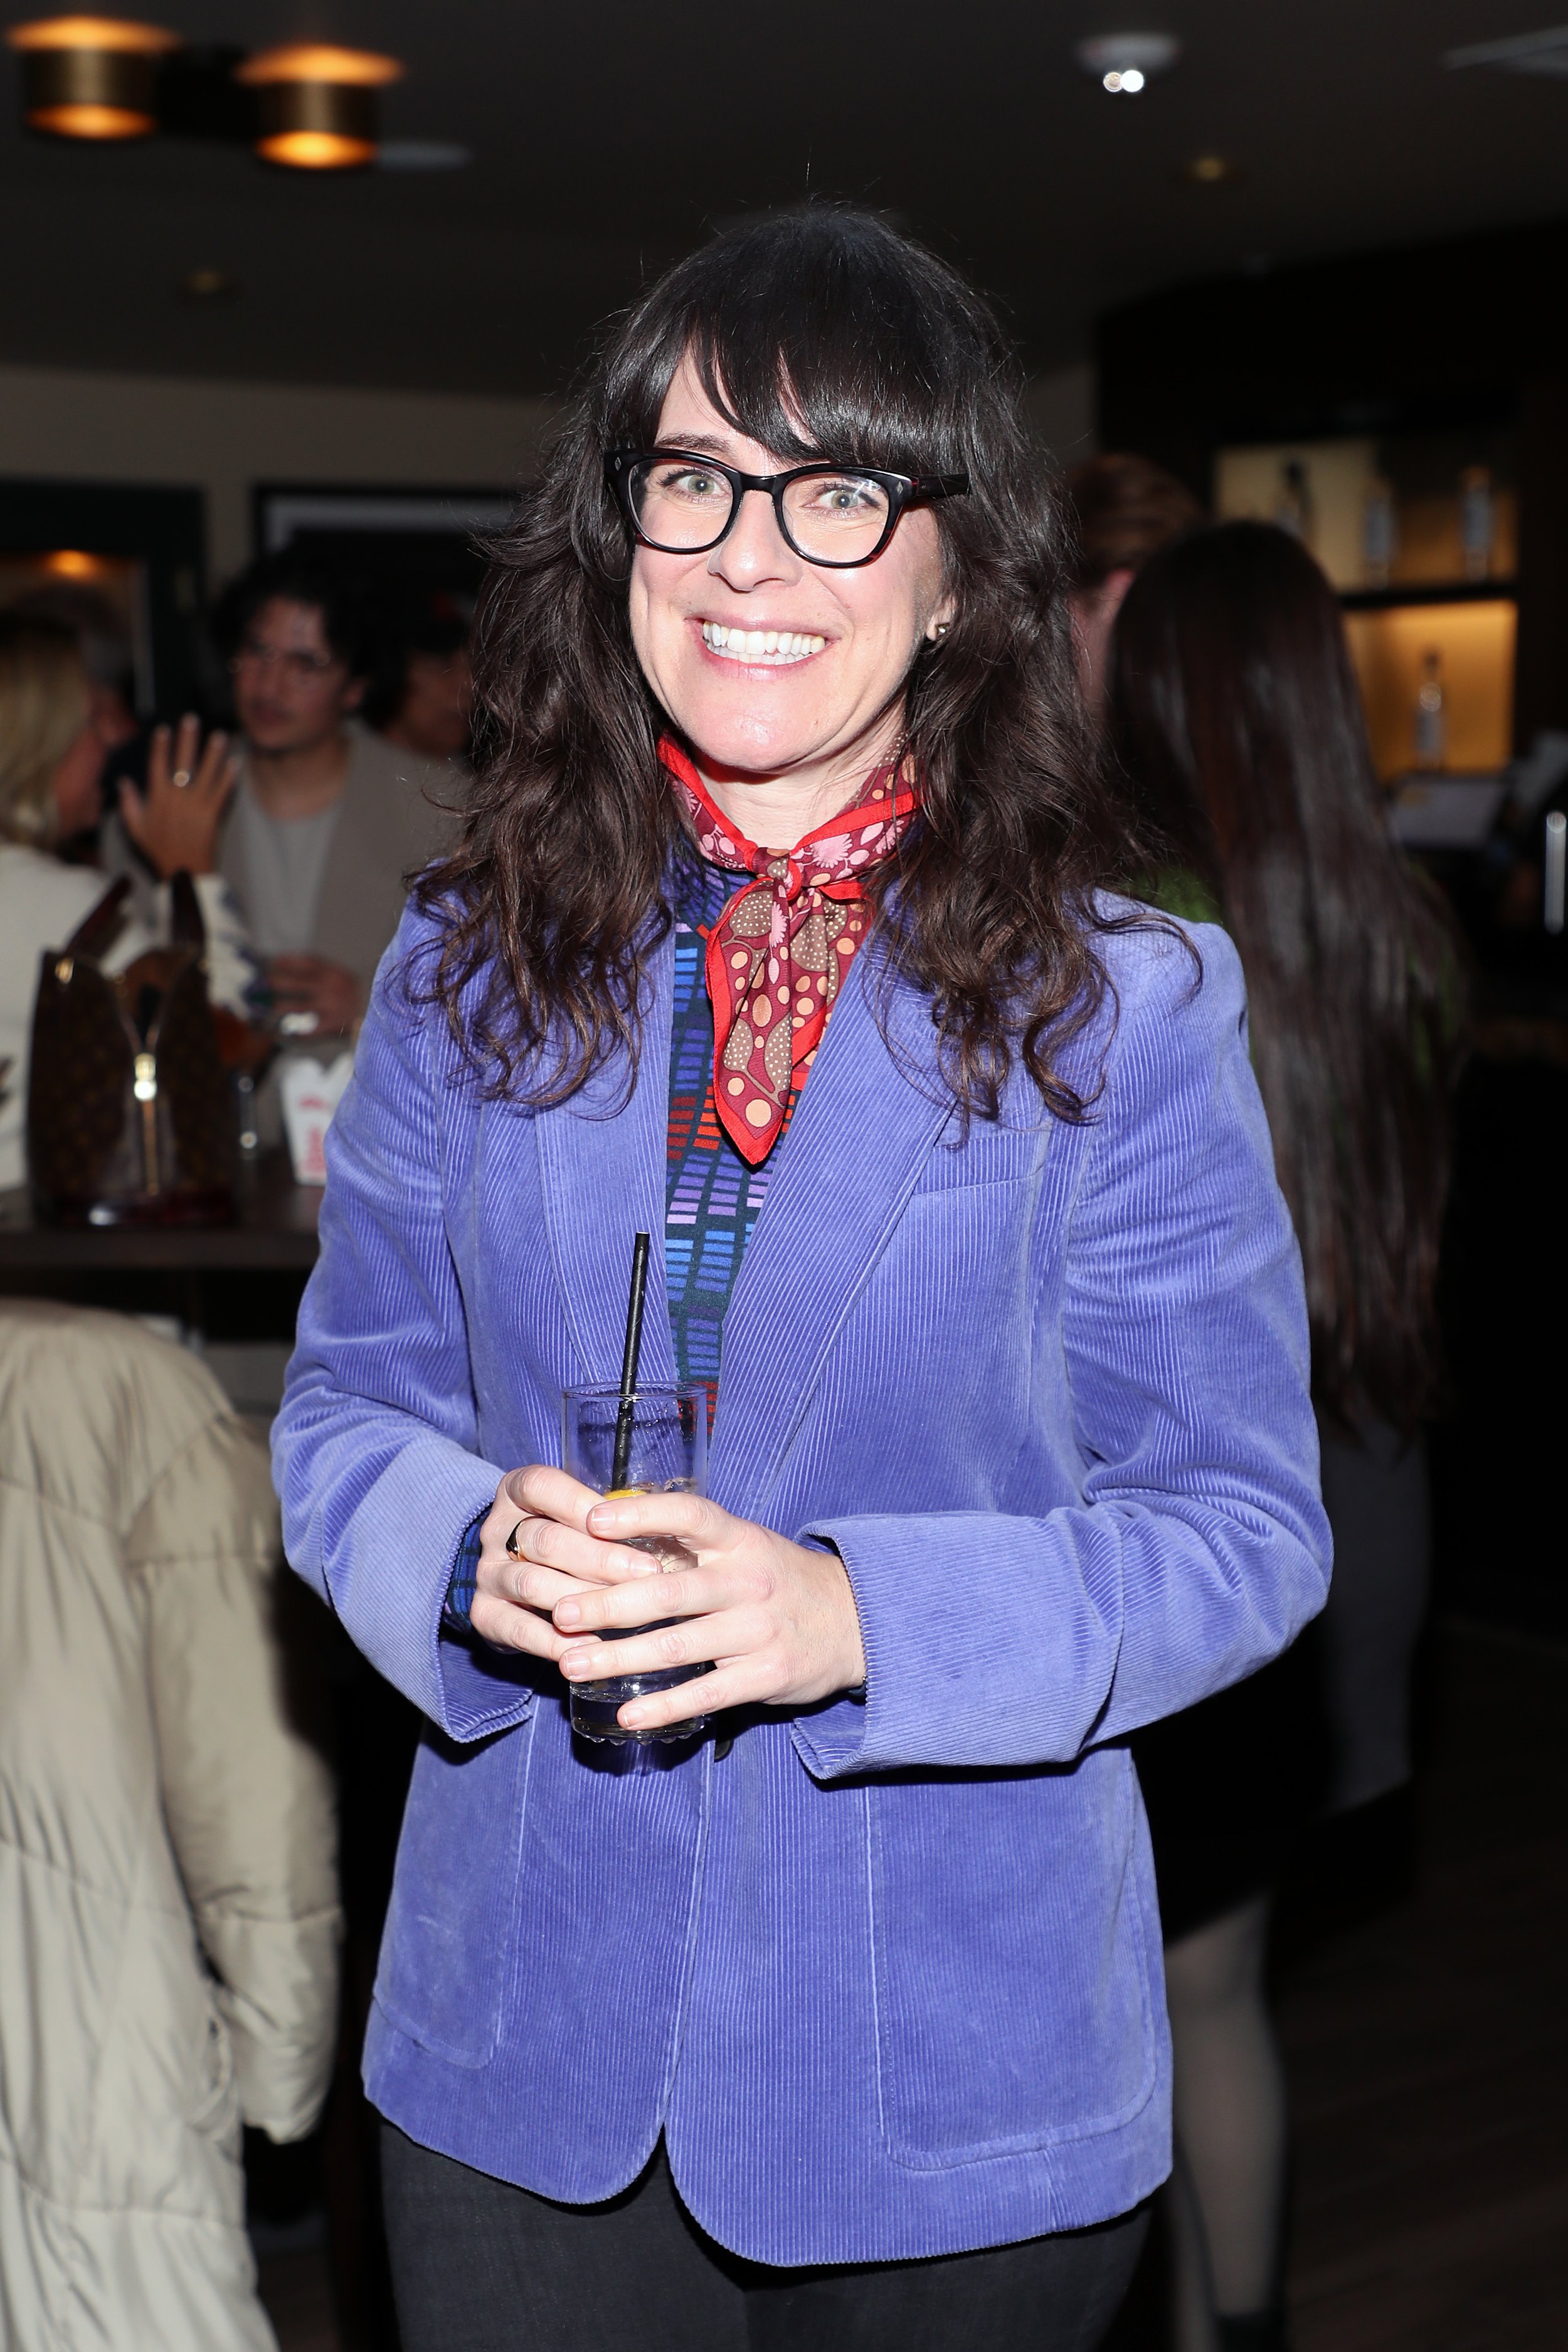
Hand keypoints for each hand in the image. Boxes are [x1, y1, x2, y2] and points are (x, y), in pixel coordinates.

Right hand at [118, 713, 237, 877]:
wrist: (182, 870)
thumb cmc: (157, 850)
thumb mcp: (135, 827)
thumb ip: (129, 803)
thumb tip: (123, 781)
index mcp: (157, 798)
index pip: (158, 765)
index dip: (161, 746)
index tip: (164, 729)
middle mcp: (176, 797)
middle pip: (182, 762)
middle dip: (187, 739)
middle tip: (192, 719)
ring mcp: (195, 805)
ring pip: (205, 774)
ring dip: (213, 753)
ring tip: (219, 735)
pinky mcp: (212, 815)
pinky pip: (222, 792)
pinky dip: (229, 777)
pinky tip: (235, 762)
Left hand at [268, 954, 364, 1035]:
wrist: (381, 1017)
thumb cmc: (358, 997)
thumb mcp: (344, 978)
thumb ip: (323, 973)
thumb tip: (288, 967)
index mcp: (335, 973)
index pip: (305, 963)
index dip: (287, 962)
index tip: (273, 963)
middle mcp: (331, 988)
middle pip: (296, 982)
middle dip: (276, 982)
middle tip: (264, 983)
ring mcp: (331, 1007)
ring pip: (297, 1006)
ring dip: (279, 1007)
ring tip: (270, 1008)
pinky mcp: (332, 1026)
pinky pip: (307, 1030)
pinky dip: (292, 1032)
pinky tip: (280, 1033)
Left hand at [472, 1464, 866, 1734]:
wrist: (852, 1621)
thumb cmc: (777, 1580)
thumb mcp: (744, 1547)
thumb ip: (690, 1547)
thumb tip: (608, 1537)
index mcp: (740, 1541)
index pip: (689, 1515)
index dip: (641, 1515)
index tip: (591, 1521)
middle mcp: (749, 1581)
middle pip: (670, 1591)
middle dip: (609, 1603)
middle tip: (561, 1613)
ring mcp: (758, 1630)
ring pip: (678, 1646)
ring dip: (619, 1657)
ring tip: (571, 1664)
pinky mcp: (766, 1675)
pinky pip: (706, 1694)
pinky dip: (662, 1706)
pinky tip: (625, 1713)